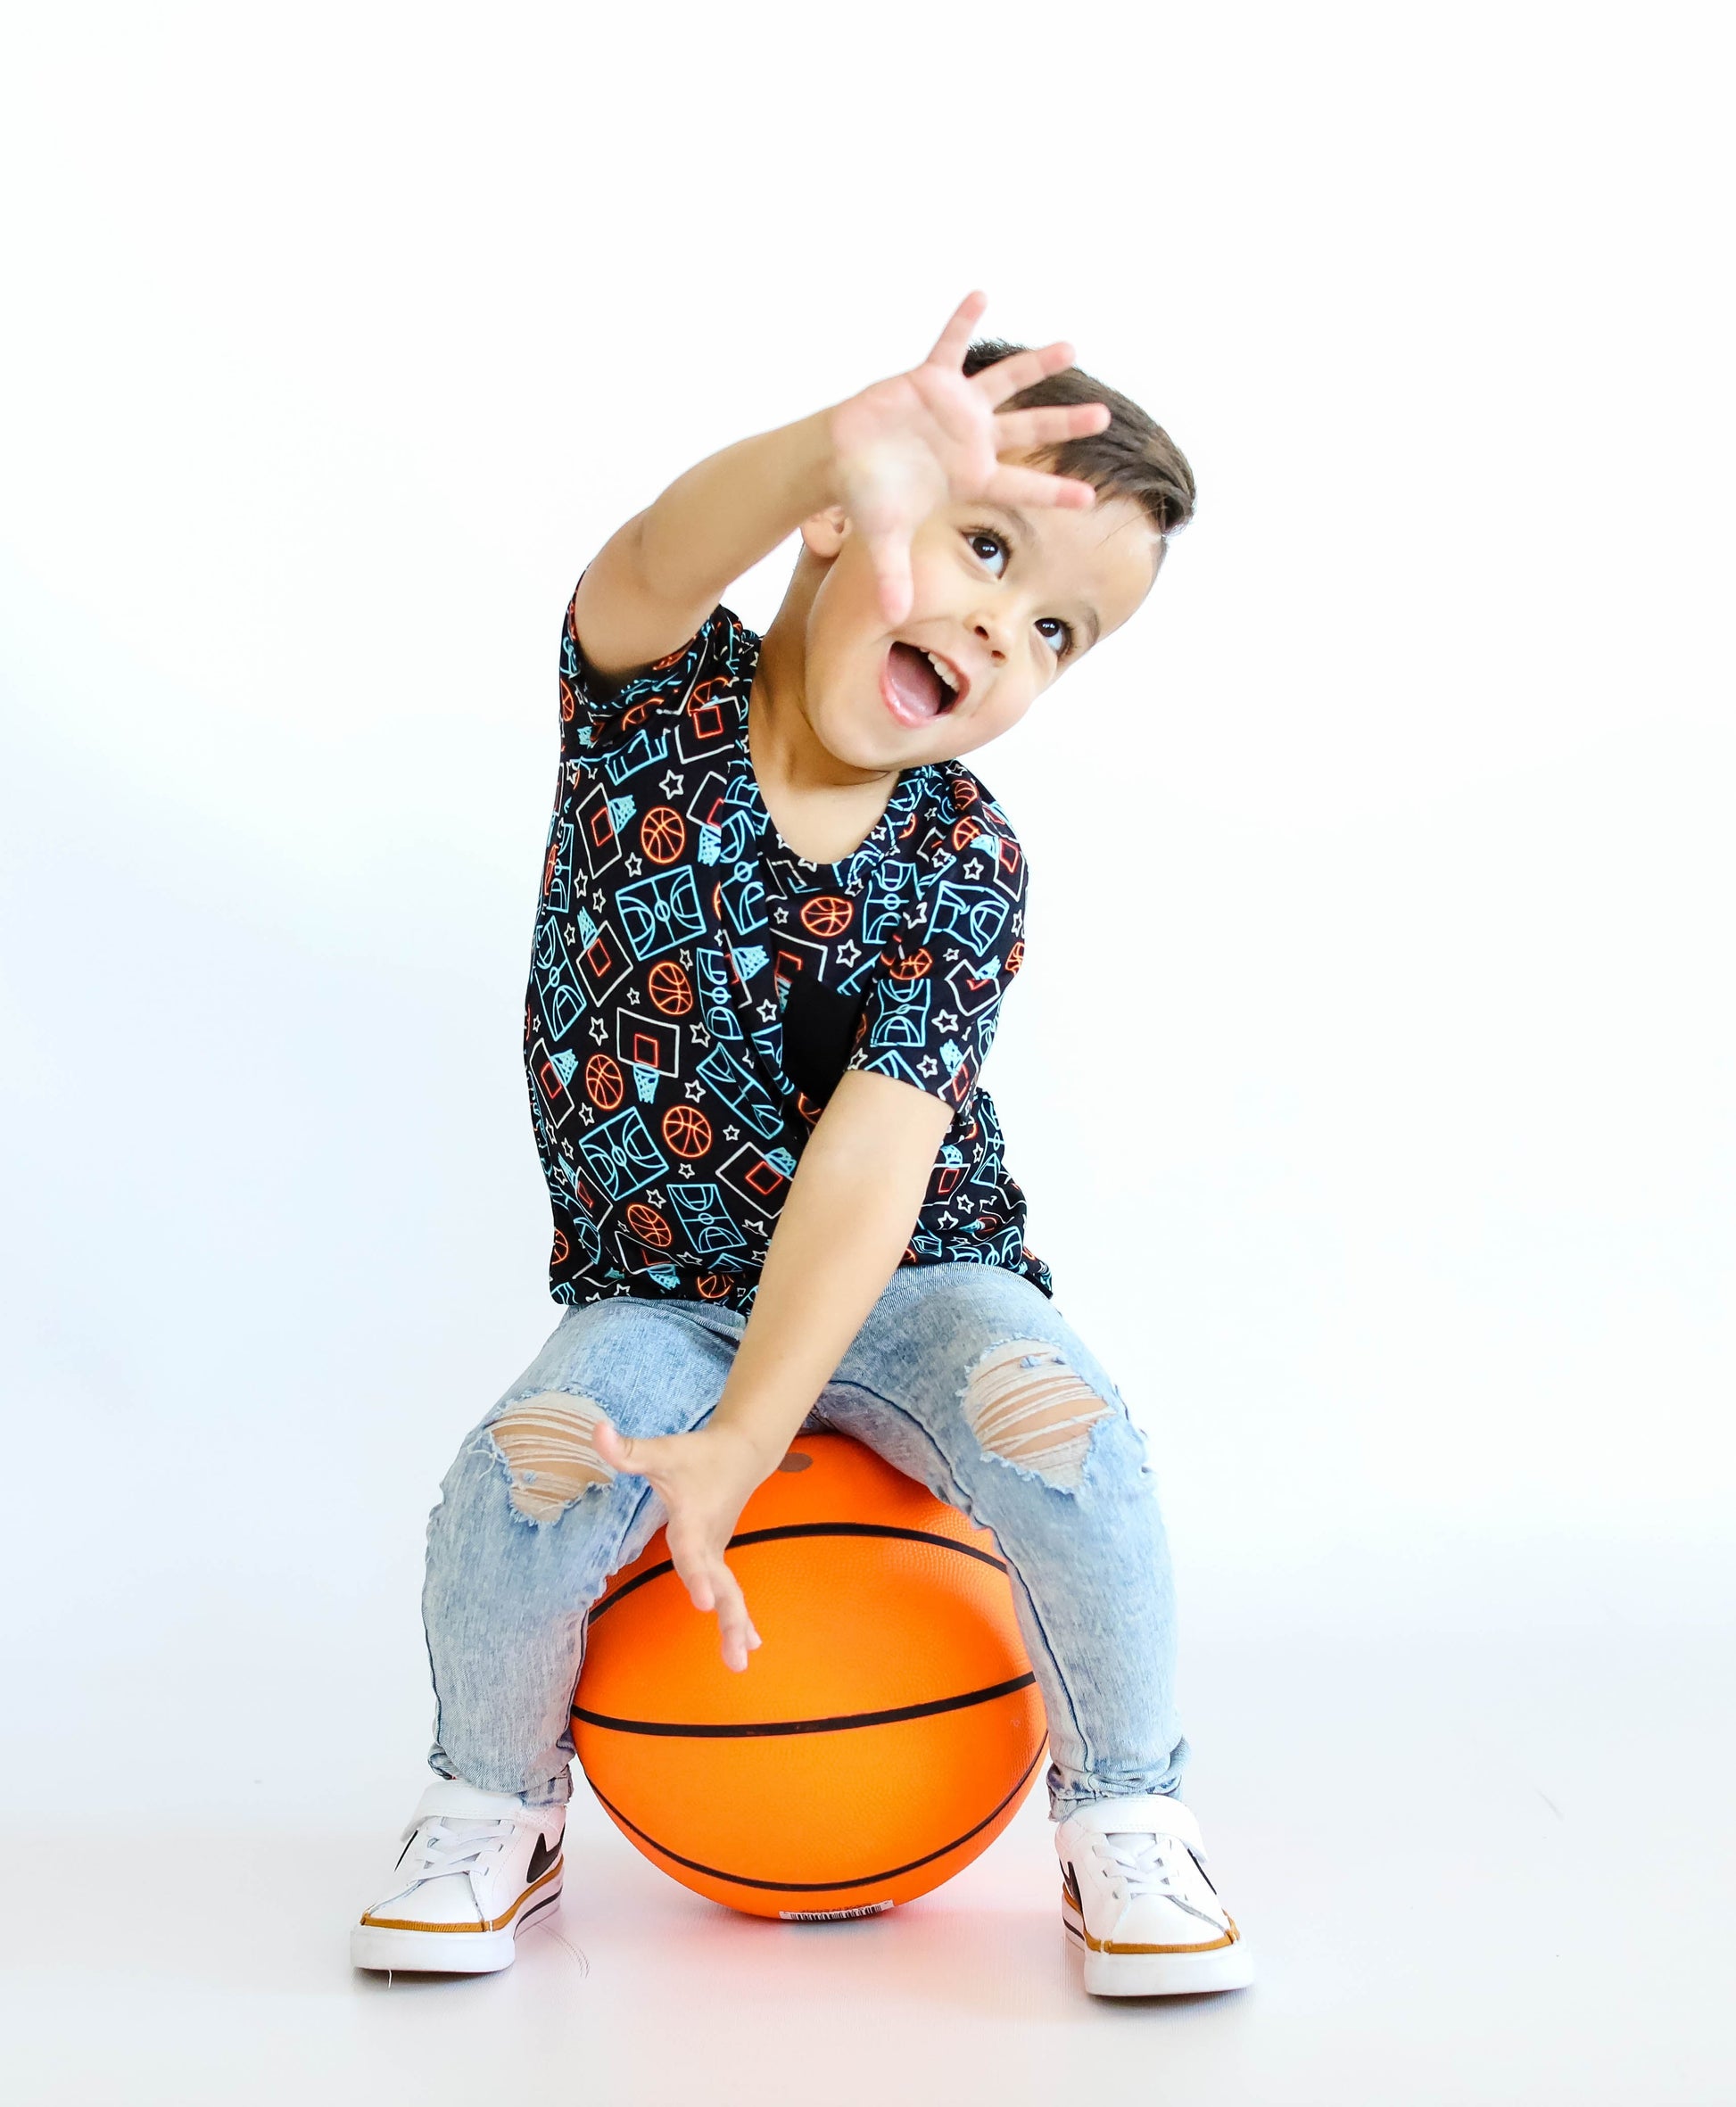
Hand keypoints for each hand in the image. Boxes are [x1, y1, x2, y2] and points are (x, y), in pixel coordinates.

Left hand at [591, 1418, 768, 1670]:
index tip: (703, 1602)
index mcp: (695, 1521)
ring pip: (730, 1593)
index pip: (693, 1552)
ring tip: (741, 1662)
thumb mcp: (662, 1451)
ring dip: (736, 1625)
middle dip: (730, 1616)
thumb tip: (595, 1429)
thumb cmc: (697, 1455)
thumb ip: (629, 1449)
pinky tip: (748, 1644)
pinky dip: (738, 1617)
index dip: (698, 1575)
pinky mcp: (717, 1557)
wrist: (740, 1453)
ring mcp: (717, 1552)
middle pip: (722, 1584)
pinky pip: (731, 1593)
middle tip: (737, 1650)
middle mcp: (710, 1542)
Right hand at [827, 290, 1112, 625]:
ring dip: (1035, 365)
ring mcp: (955, 408)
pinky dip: (964, 321)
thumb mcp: (882, 539)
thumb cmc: (870, 498)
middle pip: (1029, 429)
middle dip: (1065, 422)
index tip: (1090, 498)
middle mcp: (973, 440)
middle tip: (1103, 414)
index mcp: (971, 478)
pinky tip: (982, 295)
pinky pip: (949, 345)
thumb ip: (891, 576)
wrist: (842, 460)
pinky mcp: (928, 381)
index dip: (1054, 494)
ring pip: (1004, 383)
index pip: (1021, 488)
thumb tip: (889, 619)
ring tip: (1070, 348)